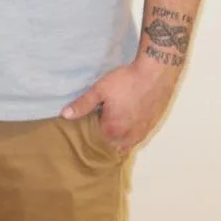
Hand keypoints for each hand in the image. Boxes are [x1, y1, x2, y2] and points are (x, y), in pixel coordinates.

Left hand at [60, 59, 178, 153]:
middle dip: (103, 142)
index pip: (96, 143)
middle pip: (111, 147)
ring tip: (109, 129)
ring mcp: (141, 133)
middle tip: (96, 130)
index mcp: (112, 130)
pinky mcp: (151, 126)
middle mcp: (128, 137)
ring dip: (117, 141)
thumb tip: (65, 115)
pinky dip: (129, 136)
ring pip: (126, 145)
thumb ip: (83, 104)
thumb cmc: (126, 80)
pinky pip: (137, 139)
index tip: (84, 130)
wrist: (155, 73)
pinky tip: (125, 125)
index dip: (89, 137)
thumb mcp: (100, 90)